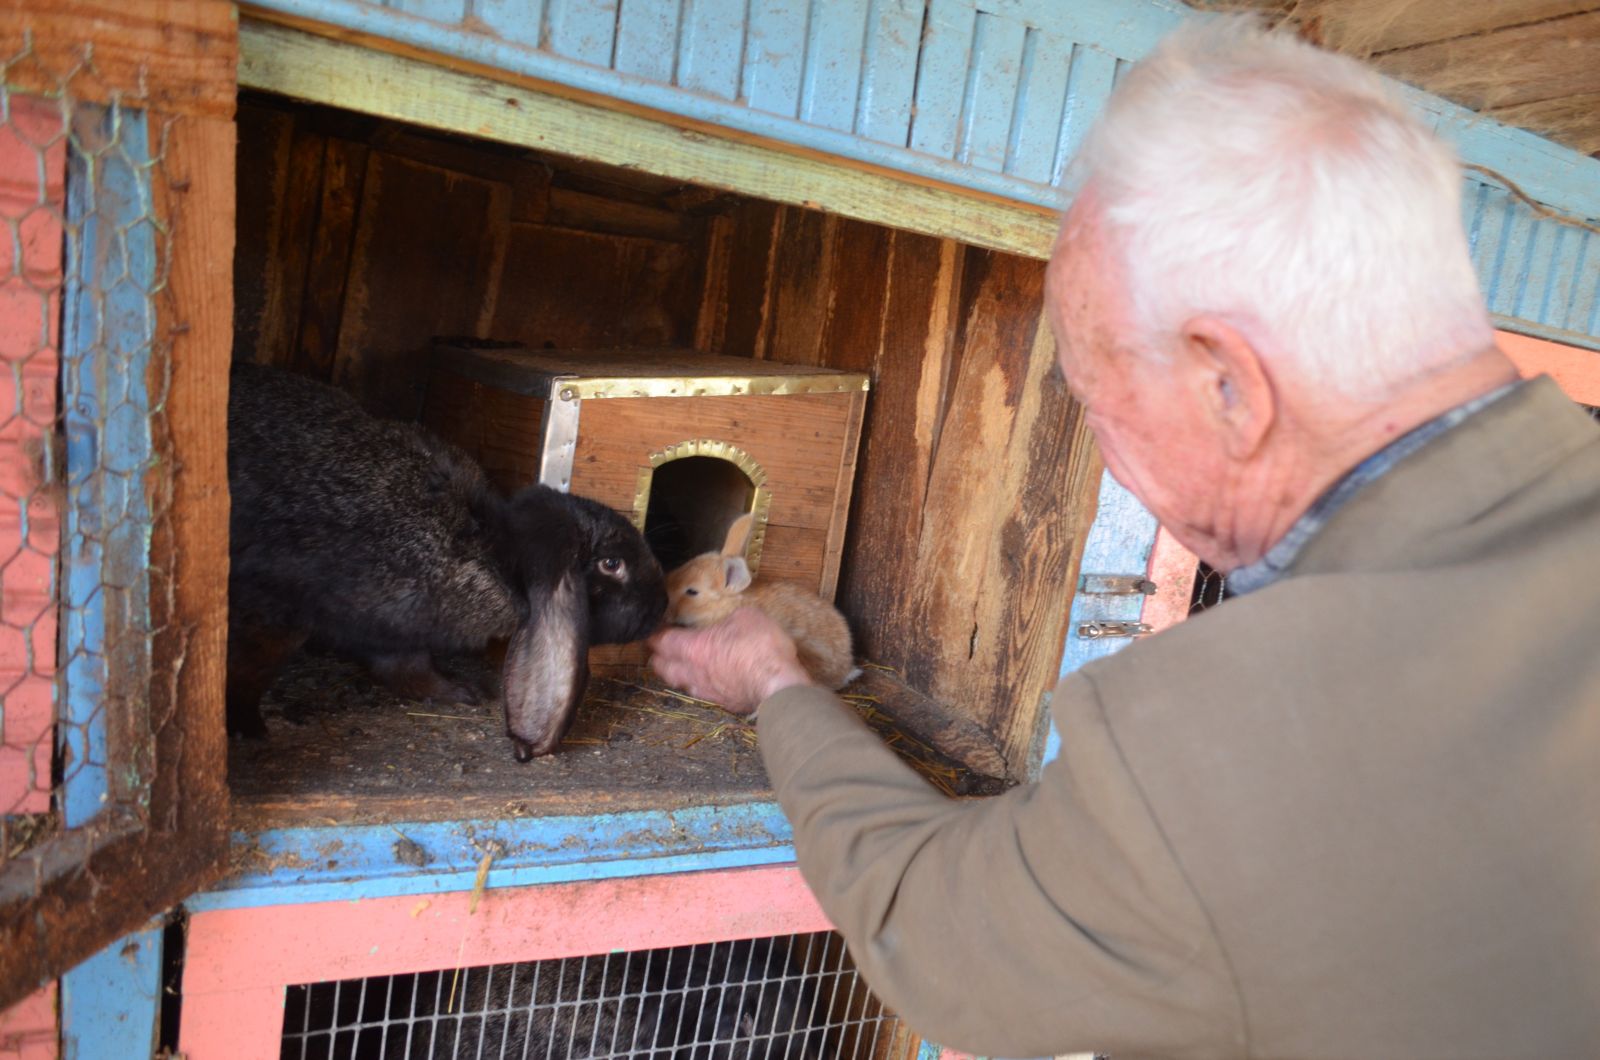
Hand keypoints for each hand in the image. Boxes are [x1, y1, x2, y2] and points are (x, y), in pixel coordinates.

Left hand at [648, 607, 813, 714]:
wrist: (778, 687)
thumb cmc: (760, 648)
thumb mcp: (746, 617)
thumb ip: (730, 620)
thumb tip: (729, 625)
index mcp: (694, 648)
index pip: (663, 642)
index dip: (654, 636)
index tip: (651, 631)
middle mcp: (694, 673)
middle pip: (663, 668)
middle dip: (658, 658)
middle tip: (658, 650)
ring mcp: (708, 692)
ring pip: (681, 684)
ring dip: (677, 674)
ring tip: (678, 667)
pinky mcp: (725, 704)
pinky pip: (703, 693)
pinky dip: (700, 685)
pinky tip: (707, 681)